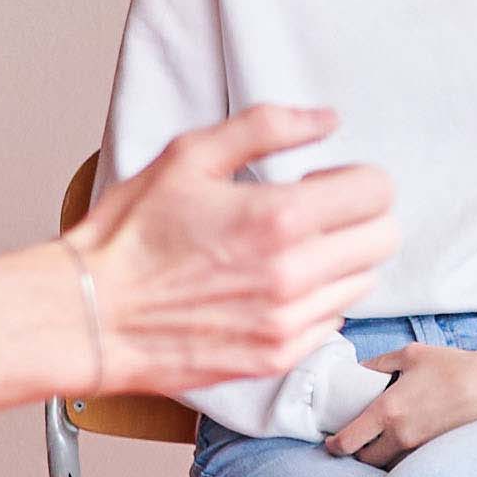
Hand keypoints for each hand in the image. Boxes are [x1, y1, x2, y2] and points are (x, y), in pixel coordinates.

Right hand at [71, 108, 397, 393]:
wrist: (91, 315)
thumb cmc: (130, 235)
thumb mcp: (189, 156)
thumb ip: (267, 127)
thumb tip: (326, 119)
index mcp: (280, 217)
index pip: (378, 192)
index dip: (354, 178)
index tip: (322, 180)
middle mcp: (294, 275)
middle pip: (385, 239)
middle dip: (360, 218)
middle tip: (316, 214)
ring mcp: (289, 322)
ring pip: (364, 283)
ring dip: (340, 262)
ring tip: (289, 252)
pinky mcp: (277, 356)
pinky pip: (332, 323)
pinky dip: (317, 303)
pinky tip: (274, 289)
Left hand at [324, 339, 476, 463]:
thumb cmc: (452, 367)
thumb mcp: (410, 355)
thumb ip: (378, 364)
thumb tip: (360, 371)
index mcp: (387, 411)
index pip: (348, 441)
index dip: (334, 445)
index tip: (332, 441)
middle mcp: (401, 436)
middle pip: (364, 458)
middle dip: (357, 451)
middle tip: (358, 438)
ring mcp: (419, 449)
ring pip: (387, 465)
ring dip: (380, 455)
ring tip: (382, 439)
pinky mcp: (435, 454)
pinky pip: (409, 463)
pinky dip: (401, 456)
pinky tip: (406, 441)